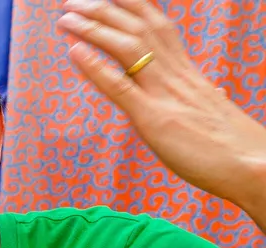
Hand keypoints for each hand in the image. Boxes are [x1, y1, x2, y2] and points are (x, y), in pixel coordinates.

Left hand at [57, 0, 265, 213]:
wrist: (254, 167)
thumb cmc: (235, 146)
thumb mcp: (218, 113)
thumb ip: (208, 98)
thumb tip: (215, 91)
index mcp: (188, 73)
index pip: (159, 26)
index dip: (132, 6)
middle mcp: (176, 75)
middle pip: (139, 28)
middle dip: (104, 9)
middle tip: (72, 1)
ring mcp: (164, 95)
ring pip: (128, 48)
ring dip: (93, 29)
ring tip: (66, 18)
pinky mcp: (154, 120)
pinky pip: (120, 88)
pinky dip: (95, 67)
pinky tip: (74, 51)